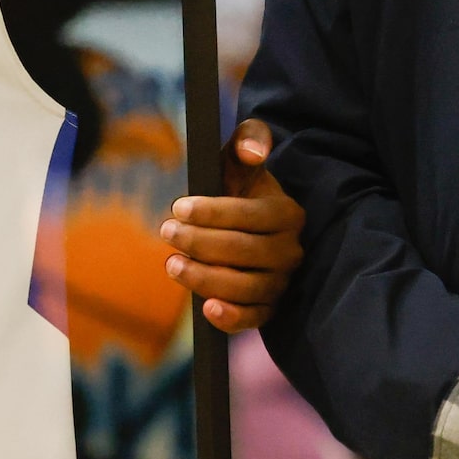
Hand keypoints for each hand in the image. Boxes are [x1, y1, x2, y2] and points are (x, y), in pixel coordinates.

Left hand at [161, 119, 304, 332]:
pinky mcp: (269, 308)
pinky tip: (206, 308)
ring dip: (206, 279)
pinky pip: (254, 318)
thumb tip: (252, 151)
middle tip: (166, 231)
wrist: (246, 223)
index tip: (179, 207)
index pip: (251, 216)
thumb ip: (249, 139)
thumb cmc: (240, 186)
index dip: (214, 213)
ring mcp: (281, 282)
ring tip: (172, 265)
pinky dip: (233, 318)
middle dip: (201, 243)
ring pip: (247, 287)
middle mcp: (291, 250)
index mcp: (287, 213)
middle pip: (246, 252)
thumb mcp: (241, 159)